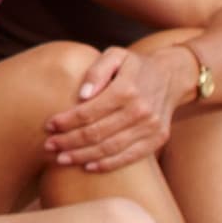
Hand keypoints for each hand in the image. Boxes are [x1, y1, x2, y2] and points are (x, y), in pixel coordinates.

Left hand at [41, 42, 180, 174]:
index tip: (48, 126)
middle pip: (97, 133)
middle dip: (69, 141)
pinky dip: (108, 164)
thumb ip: (96, 72)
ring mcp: (150, 127)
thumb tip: (82, 95)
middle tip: (49, 146)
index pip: (88, 112)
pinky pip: (130, 157)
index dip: (66, 121)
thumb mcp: (115, 55)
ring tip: (62, 159)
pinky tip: (88, 166)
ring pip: (110, 148)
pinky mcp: (158, 139)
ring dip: (83, 156)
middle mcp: (140, 110)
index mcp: (126, 89)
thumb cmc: (135, 66)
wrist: (173, 75)